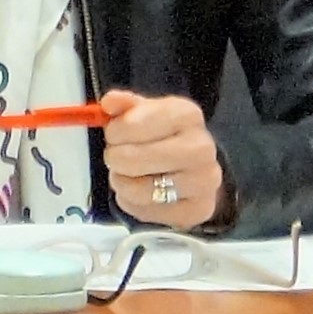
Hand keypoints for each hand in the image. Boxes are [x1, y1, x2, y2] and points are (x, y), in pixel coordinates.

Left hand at [97, 90, 223, 228]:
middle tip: (117, 156)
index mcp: (187, 115)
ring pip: (137, 189)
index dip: (115, 131)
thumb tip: (109, 103)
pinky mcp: (197, 210)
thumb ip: (124, 106)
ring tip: (128, 174)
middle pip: (132, 159)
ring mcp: (203, 182)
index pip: (134, 124)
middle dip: (115, 158)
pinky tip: (143, 191)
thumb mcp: (146, 113)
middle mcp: (201, 147)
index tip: (113, 133)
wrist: (195, 168)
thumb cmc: (166, 137)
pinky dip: (134, 203)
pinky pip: (146, 211)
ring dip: (122, 182)